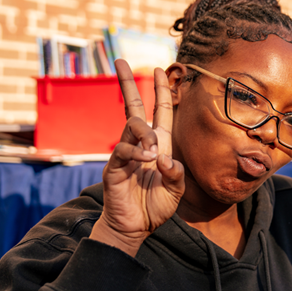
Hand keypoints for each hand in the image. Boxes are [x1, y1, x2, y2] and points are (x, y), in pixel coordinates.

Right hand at [90, 59, 185, 256]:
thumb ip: (176, 174)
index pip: (161, 111)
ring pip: (132, 126)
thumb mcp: (176, 190)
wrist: (135, 228)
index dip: (161, 91)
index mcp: (159, 145)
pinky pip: (123, 150)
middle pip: (133, 107)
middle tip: (121, 62)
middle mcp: (141, 144)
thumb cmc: (156, 207)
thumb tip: (164, 159)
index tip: (160, 69)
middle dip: (128, 83)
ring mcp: (126, 153)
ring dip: (144, 133)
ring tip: (153, 154)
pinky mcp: (114, 167)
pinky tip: (145, 161)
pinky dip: (135, 152)